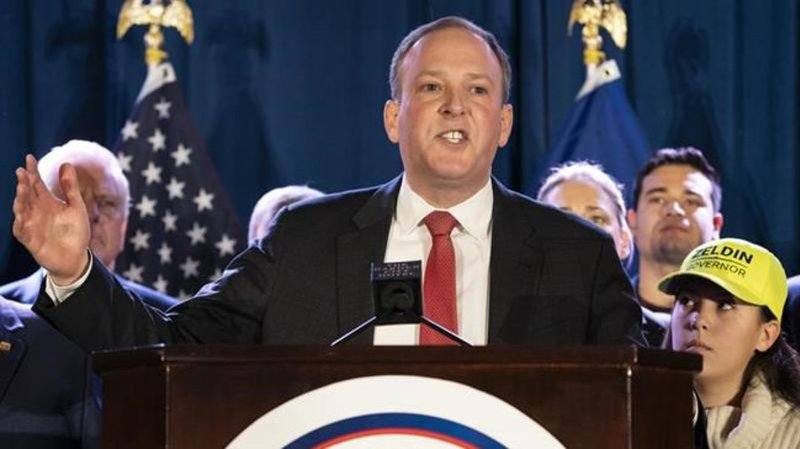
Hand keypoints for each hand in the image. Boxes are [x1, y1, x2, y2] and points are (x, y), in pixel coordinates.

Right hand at [12, 154, 89, 284]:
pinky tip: (21, 214)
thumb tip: (66, 163)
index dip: (32, 171)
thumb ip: (71, 187)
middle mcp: (37, 211)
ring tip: (22, 188)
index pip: (36, 183)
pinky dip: (20, 222)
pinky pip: (21, 230)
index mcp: (47, 201)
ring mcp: (32, 225)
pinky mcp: (30, 240)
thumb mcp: (76, 207)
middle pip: (27, 194)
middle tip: (23, 172)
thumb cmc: (76, 232)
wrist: (77, 258)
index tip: (29, 158)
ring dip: (20, 199)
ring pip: (21, 210)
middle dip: (24, 183)